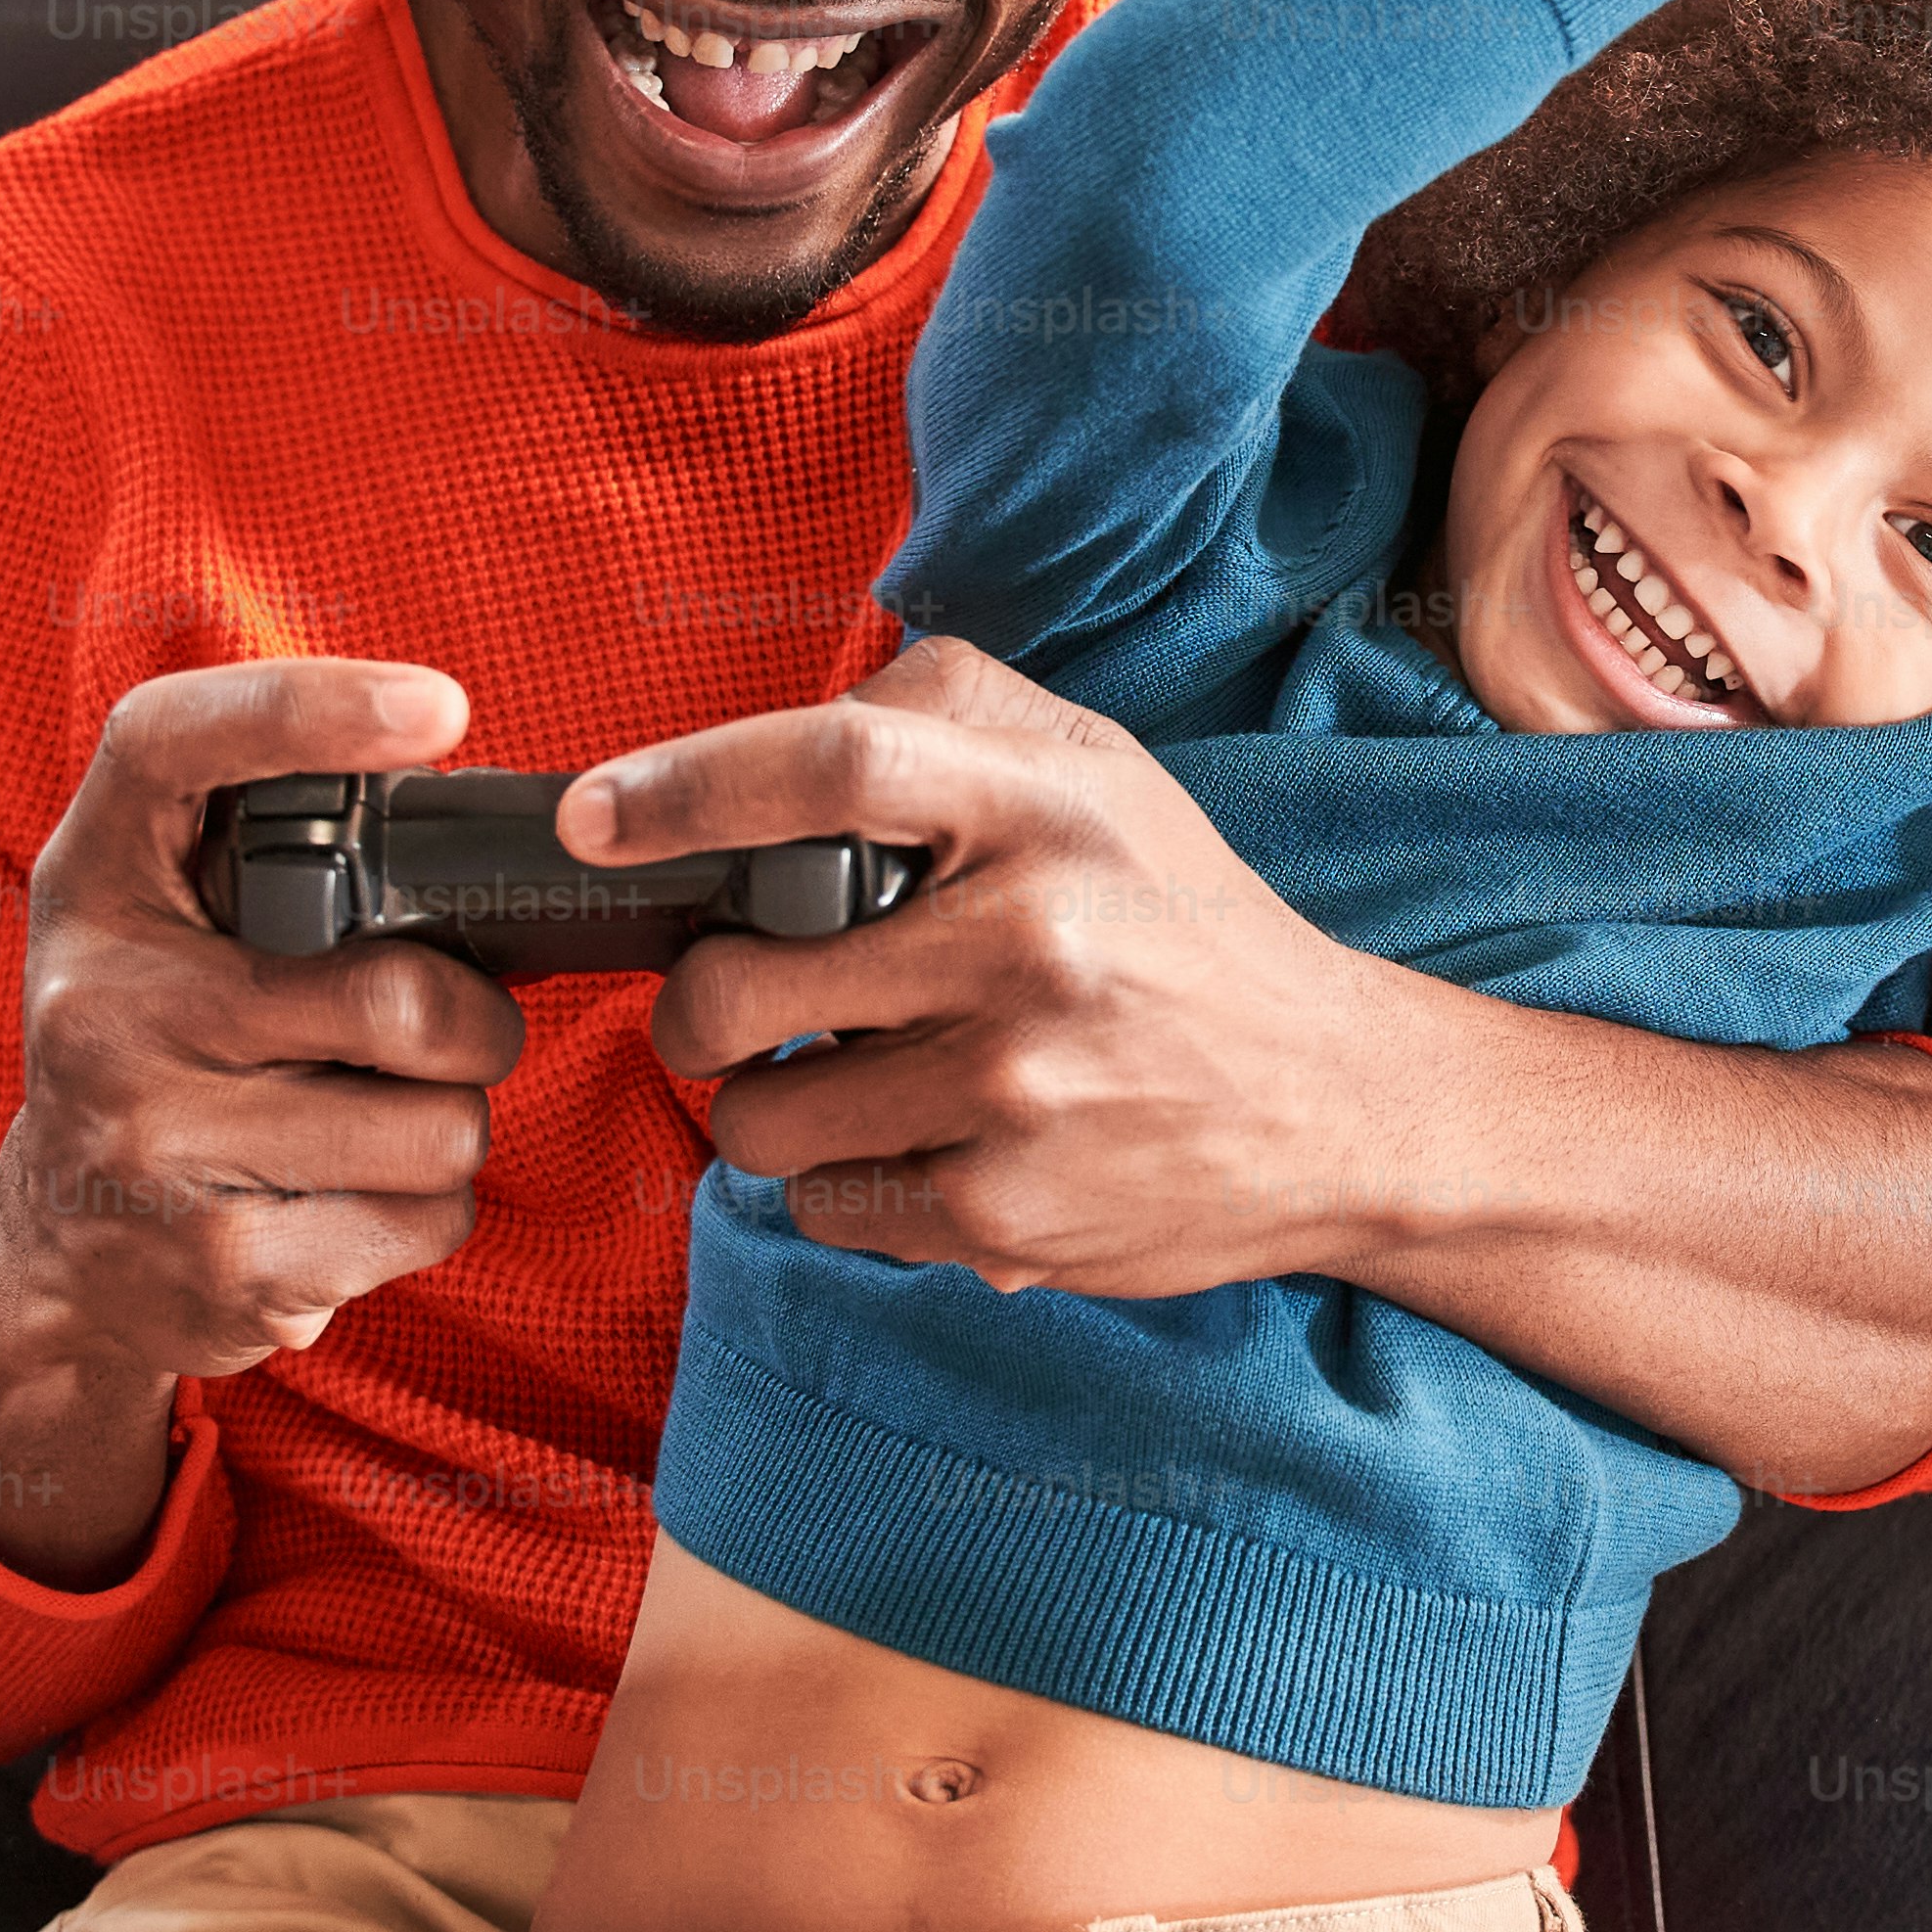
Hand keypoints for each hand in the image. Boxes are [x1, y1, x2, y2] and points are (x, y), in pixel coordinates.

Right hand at [0, 657, 526, 1383]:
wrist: (60, 1260)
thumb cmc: (156, 1053)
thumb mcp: (160, 924)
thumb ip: (268, 848)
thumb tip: (465, 807)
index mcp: (94, 888)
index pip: (166, 743)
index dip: (308, 705)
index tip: (438, 707)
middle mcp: (103, 1006)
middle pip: (401, 995)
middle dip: (471, 1023)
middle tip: (435, 1034)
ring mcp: (154, 1144)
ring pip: (441, 1124)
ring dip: (447, 1126)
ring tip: (371, 1121)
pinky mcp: (224, 1267)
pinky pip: (428, 1219)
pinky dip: (421, 1211)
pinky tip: (342, 1200)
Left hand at [566, 638, 1407, 1300]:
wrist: (1339, 1102)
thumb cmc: (1185, 923)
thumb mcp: (1100, 774)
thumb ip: (948, 718)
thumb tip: (783, 736)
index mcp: (1049, 811)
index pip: (834, 768)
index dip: (686, 789)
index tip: (592, 820)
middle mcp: (1032, 943)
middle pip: (743, 978)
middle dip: (698, 1002)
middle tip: (732, 997)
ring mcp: (1016, 1088)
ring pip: (759, 1116)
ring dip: (765, 1103)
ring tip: (848, 1077)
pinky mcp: (1007, 1212)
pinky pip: (824, 1203)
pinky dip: (839, 1179)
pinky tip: (921, 1143)